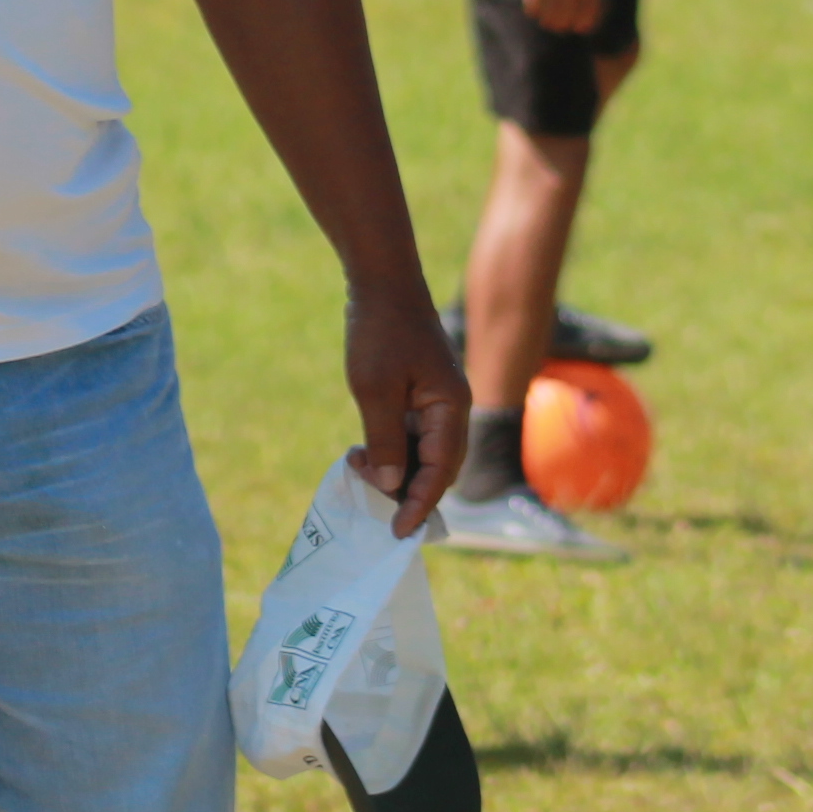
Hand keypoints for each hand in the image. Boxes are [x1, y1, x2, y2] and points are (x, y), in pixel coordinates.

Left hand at [346, 276, 470, 536]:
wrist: (382, 279)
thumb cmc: (379, 331)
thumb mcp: (375, 390)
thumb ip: (386, 441)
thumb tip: (393, 486)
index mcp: (451, 408)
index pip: (440, 472)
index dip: (419, 505)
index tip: (397, 532)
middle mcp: (452, 408)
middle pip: (438, 467)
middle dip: (409, 493)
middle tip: (375, 511)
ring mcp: (438, 399)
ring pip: (424, 451)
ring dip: (398, 470)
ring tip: (359, 473)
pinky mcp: (422, 391)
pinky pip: (414, 432)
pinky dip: (394, 448)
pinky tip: (365, 452)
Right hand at [514, 0, 601, 34]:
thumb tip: (591, 1)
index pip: (591, 9)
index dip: (587, 23)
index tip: (582, 27)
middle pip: (570, 15)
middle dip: (567, 25)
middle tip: (563, 25)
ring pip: (550, 13)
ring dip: (550, 21)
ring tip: (549, 21)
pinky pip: (532, 2)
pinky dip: (535, 10)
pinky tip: (536, 10)